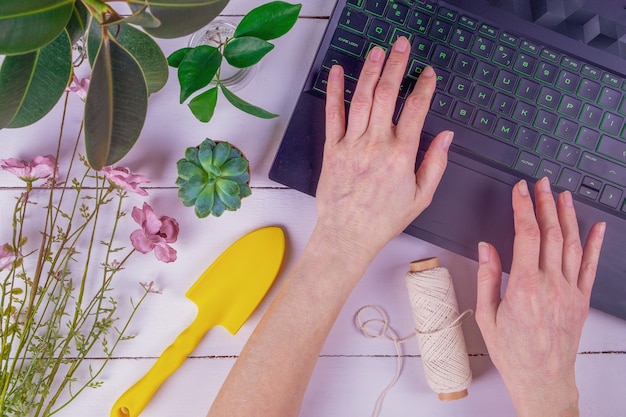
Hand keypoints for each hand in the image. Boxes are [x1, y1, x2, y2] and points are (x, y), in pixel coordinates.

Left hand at [315, 37, 452, 259]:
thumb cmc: (383, 220)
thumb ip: (436, 163)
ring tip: (377, 50)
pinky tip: (338, 72)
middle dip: (396, 66)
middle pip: (387, 95)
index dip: (424, 86)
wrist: (348, 235)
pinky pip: (333, 114)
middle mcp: (376, 144)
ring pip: (362, 99)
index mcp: (401, 155)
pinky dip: (335, 91)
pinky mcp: (332, 149)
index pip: (416, 110)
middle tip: (402, 46)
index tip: (428, 73)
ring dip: (370, 71)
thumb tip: (447, 136)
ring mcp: (352, 144)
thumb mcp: (421, 197)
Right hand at [476, 177, 605, 416]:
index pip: (526, 235)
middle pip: (551, 233)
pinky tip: (597, 228)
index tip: (519, 190)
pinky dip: (595, 245)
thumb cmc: (512, 351)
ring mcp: (570, 292)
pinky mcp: (582, 300)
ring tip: (562, 196)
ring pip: (571, 245)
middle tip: (541, 184)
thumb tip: (486, 247)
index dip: (523, 208)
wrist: (542, 378)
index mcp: (524, 286)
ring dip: (568, 217)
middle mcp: (551, 285)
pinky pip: (591, 267)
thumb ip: (487, 276)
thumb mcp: (486, 314)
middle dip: (545, 204)